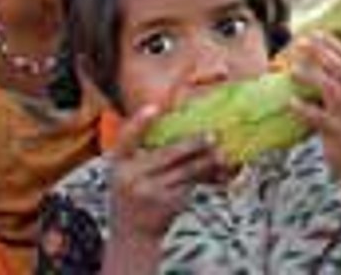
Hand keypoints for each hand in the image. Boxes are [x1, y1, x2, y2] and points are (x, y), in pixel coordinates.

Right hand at [107, 104, 223, 240]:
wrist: (132, 233)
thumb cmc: (134, 192)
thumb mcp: (128, 171)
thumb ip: (143, 152)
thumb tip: (180, 127)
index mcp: (118, 163)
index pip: (126, 138)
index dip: (140, 122)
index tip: (155, 107)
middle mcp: (130, 177)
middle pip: (168, 154)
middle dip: (193, 144)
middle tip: (213, 134)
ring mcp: (149, 192)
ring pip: (185, 170)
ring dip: (206, 161)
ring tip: (221, 153)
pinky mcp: (167, 204)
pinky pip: (191, 185)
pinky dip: (205, 177)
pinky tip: (217, 172)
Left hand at [288, 33, 340, 180]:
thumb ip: (335, 89)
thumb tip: (307, 71)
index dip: (333, 44)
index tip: (316, 33)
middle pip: (340, 68)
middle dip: (320, 53)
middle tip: (300, 43)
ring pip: (332, 89)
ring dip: (311, 77)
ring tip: (292, 70)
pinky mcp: (337, 132)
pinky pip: (320, 118)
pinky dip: (305, 109)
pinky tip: (290, 103)